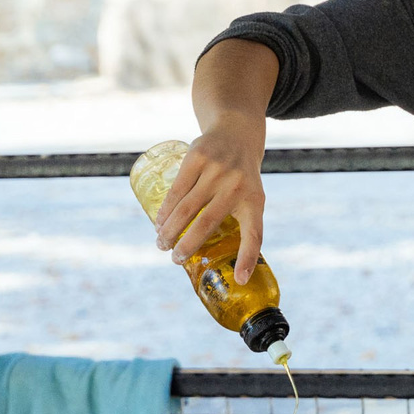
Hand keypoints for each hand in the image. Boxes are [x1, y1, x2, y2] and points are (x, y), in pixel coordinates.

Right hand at [154, 118, 266, 281]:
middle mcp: (237, 185)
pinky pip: (176, 190)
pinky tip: (159, 222)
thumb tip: (236, 272)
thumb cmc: (243, 178)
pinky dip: (165, 210)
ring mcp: (216, 170)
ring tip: (162, 243)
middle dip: (187, 246)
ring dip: (170, 230)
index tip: (238, 279)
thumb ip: (244, 227)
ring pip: (187, 208)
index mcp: (255, 201)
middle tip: (175, 260)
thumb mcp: (252, 199)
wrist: (236, 133)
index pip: (254, 234)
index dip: (247, 258)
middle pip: (207, 224)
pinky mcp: (197, 157)